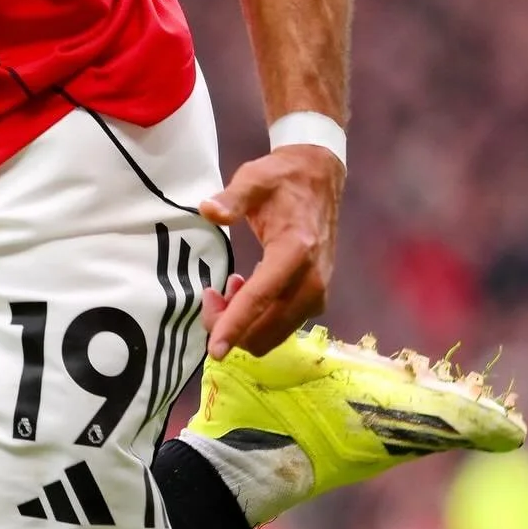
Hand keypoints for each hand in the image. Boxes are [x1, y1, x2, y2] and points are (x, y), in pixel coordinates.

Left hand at [198, 145, 341, 358]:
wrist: (319, 177)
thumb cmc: (282, 179)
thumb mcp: (253, 180)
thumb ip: (231, 198)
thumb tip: (208, 210)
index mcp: (295, 252)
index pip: (260, 300)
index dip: (233, 326)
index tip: (214, 351)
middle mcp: (312, 281)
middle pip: (265, 328)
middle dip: (231, 325)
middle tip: (210, 295)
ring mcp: (318, 293)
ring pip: (273, 332)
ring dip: (244, 324)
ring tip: (227, 288)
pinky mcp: (317, 297)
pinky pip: (282, 325)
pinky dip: (258, 319)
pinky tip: (245, 289)